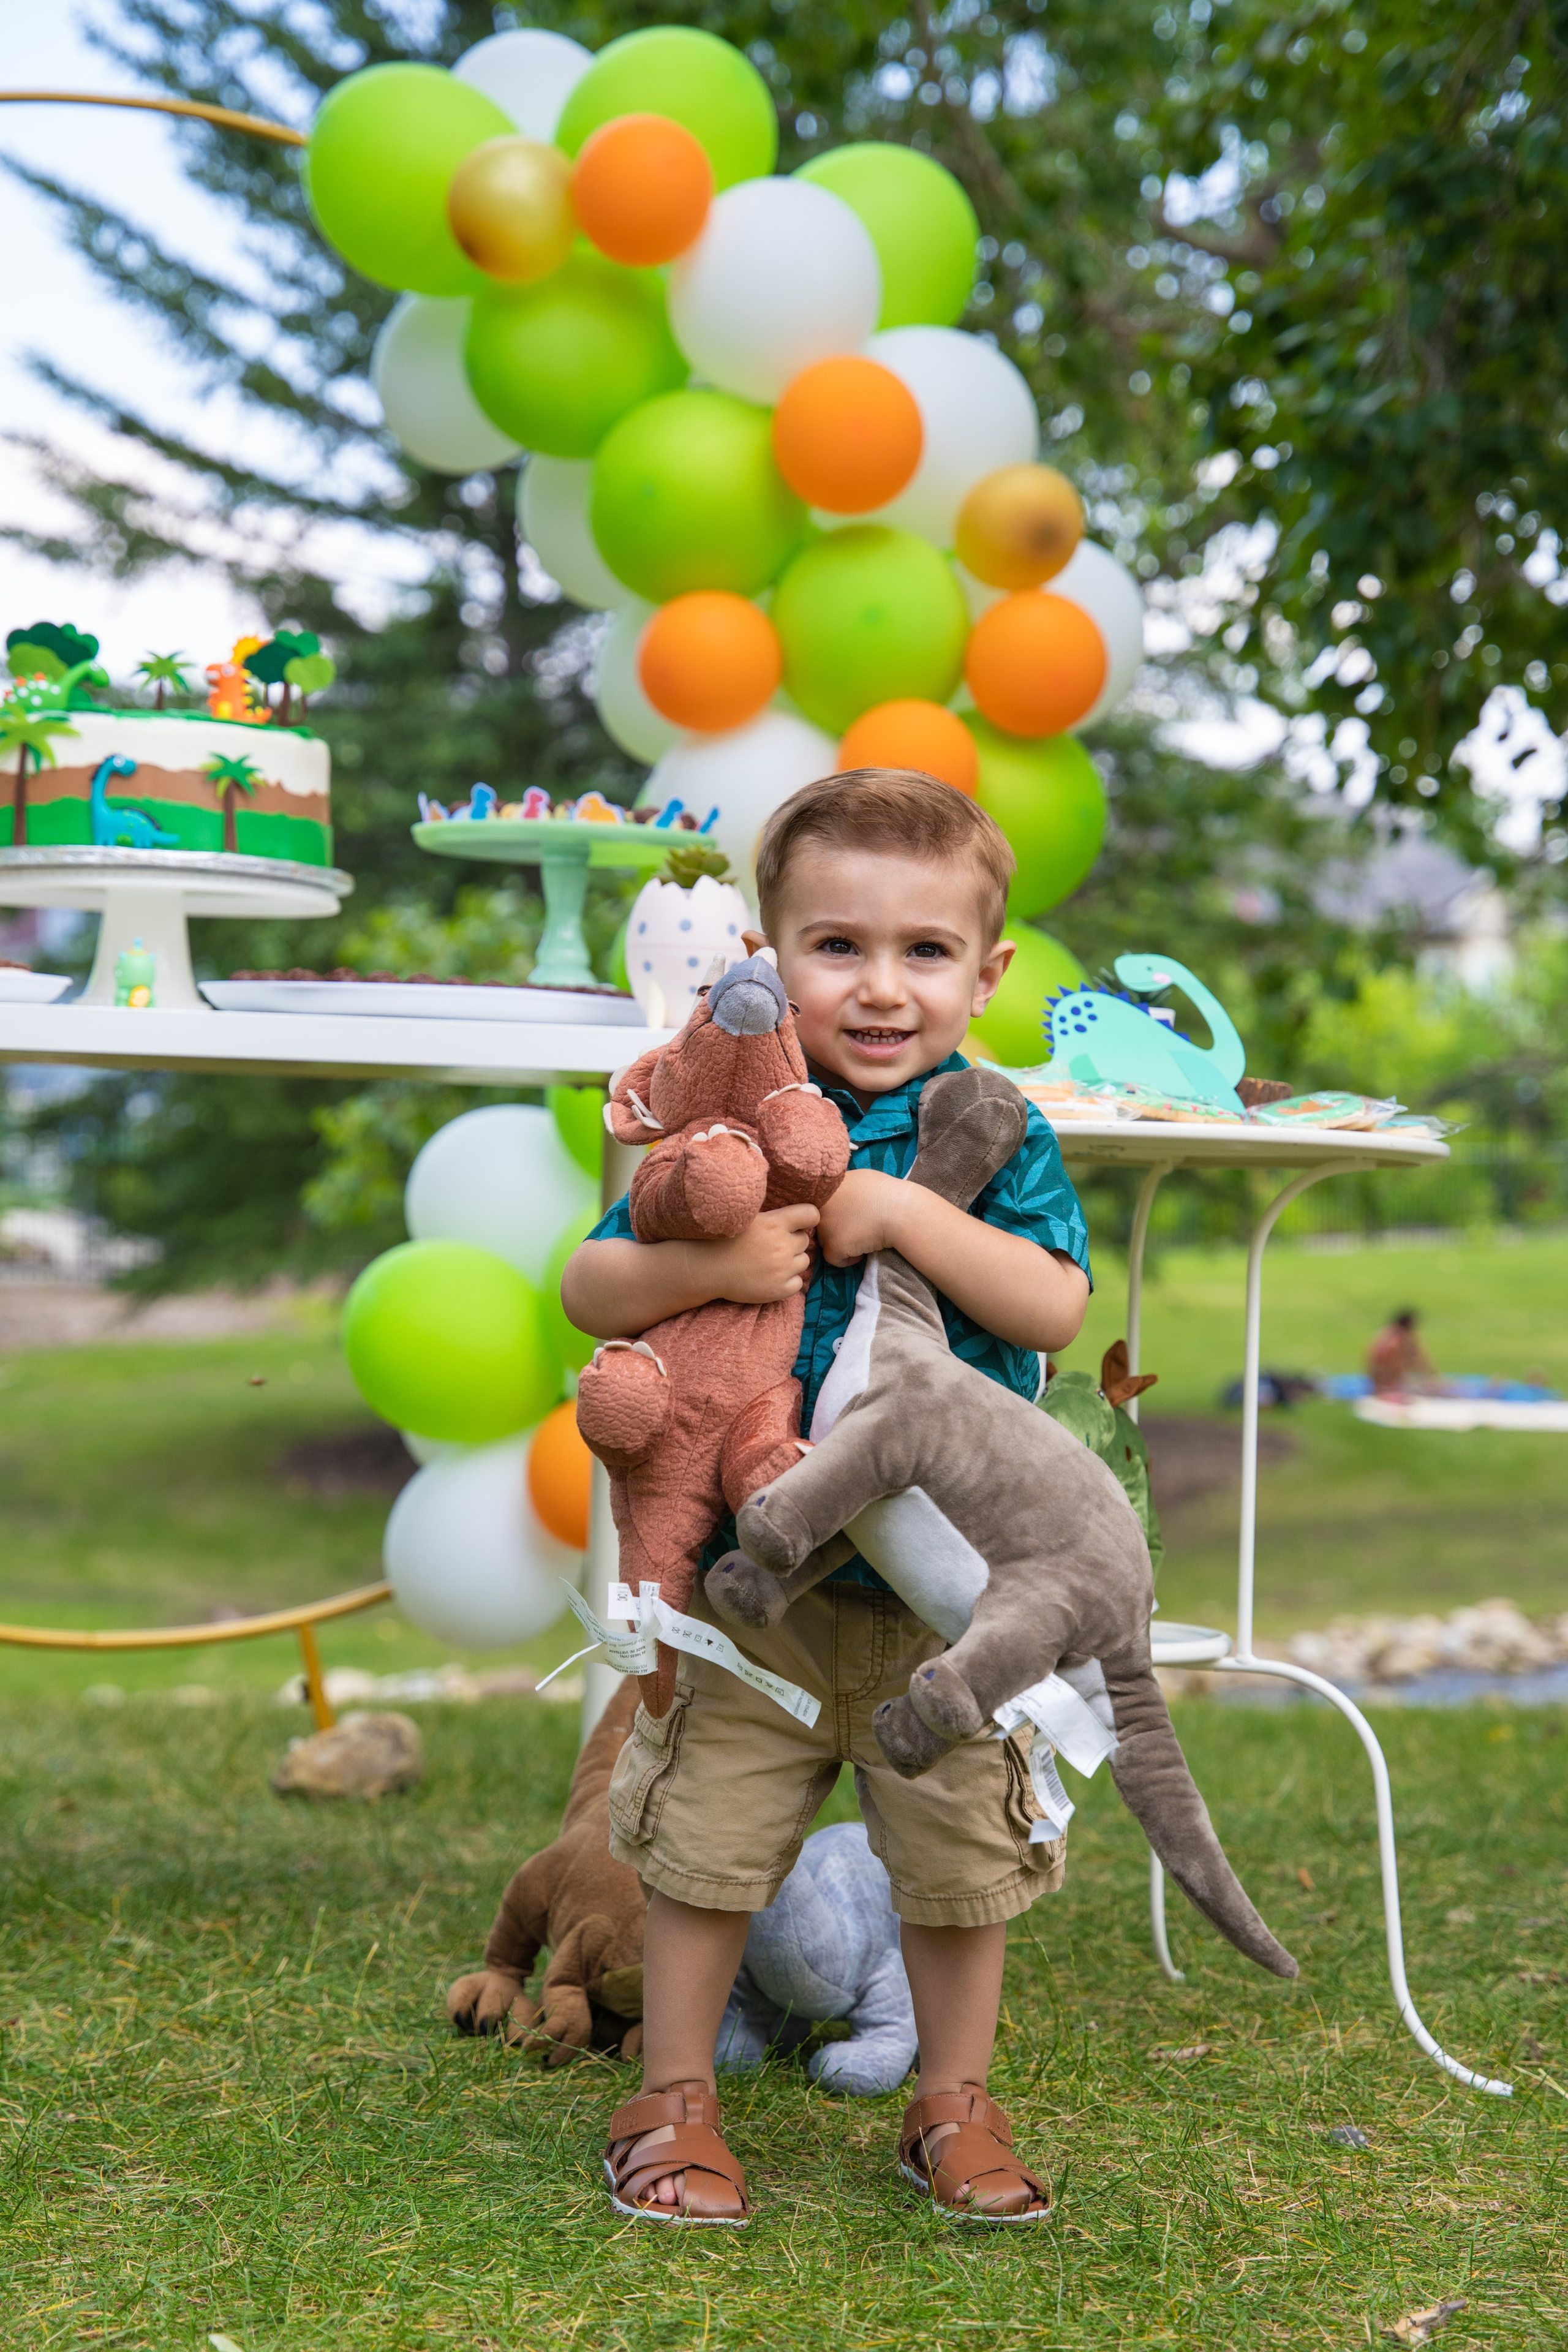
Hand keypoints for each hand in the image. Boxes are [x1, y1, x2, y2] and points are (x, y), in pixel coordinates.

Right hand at [698, 1202, 819, 1302]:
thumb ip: (774, 1216)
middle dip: (793, 1241)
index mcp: (775, 1223)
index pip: (811, 1214)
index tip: (798, 1222)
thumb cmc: (724, 1239)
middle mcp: (782, 1246)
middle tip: (773, 1244)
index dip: (806, 1218)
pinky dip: (789, 1281)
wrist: (707, 1267)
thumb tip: (797, 1214)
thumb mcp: (749, 1218)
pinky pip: (798, 1283)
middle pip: (805, 1240)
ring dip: (792, 1261)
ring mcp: (782, 1269)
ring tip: (770, 1261)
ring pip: (804, 1261)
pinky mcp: (779, 1290)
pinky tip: (771, 1276)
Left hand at [815, 1169, 907, 1266]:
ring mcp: (825, 1226)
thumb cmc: (886, 1193)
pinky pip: (834, 1259)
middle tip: (858, 1227)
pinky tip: (863, 1252)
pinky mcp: (834, 1245)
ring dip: (842, 1242)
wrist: (899, 1211)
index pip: (820, 1207)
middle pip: (822, 1224)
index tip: (850, 1216)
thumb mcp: (859, 1179)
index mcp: (826, 1189)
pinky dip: (848, 1259)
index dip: (834, 1213)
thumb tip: (841, 1196)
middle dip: (837, 1228)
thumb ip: (844, 1189)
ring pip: (826, 1241)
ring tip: (862, 1238)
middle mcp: (820, 1207)